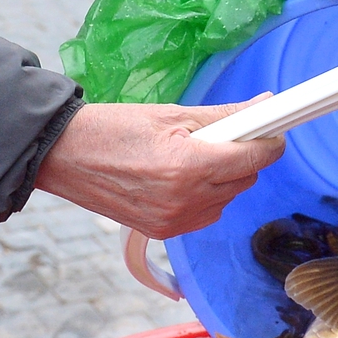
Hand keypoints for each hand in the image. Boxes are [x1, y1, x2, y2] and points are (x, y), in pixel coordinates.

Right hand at [34, 100, 283, 237]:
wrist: (64, 156)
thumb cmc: (113, 128)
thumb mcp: (171, 114)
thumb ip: (223, 115)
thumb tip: (265, 105)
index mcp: (188, 166)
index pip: (253, 158)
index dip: (269, 142)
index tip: (273, 130)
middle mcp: (185, 200)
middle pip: (245, 179)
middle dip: (243, 156)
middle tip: (220, 136)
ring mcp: (174, 221)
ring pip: (228, 198)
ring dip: (224, 177)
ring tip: (191, 156)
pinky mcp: (163, 232)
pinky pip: (206, 214)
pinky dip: (206, 196)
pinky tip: (181, 178)